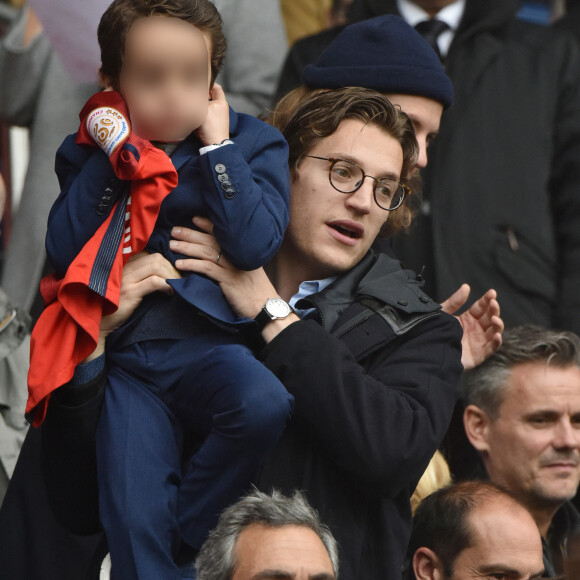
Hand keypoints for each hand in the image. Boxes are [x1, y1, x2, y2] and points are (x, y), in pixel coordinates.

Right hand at [85, 252, 179, 360]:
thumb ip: (137, 276)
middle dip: (171, 268)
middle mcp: (123, 268)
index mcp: (123, 265)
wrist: (98, 324)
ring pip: (156, 266)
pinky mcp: (130, 292)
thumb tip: (162, 272)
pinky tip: (169, 293)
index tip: (173, 273)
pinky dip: (167, 285)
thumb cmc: (114, 306)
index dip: (165, 262)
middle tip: (178, 281)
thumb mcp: (124, 286)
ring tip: (175, 286)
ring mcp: (126, 279)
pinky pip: (155, 282)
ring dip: (171, 276)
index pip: (149, 254)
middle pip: (156, 258)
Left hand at [171, 217, 298, 341]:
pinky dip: (192, 264)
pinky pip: (207, 269)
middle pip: (211, 240)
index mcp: (243, 251)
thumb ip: (237, 261)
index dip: (208, 225)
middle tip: (175, 230)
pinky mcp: (228, 280)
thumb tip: (219, 256)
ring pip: (206, 252)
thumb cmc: (257, 291)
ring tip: (172, 244)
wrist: (267, 306)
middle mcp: (238, 255)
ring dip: (187, 247)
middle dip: (191, 234)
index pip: (223, 233)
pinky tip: (180, 264)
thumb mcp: (249, 271)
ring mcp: (233, 267)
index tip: (194, 219)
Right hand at [196, 83, 229, 145]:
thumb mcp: (204, 109)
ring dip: (201, 105)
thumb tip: (194, 94)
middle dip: (202, 95)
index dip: (207, 83)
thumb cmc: (211, 127)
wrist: (215, 145)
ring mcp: (219, 117)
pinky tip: (195, 116)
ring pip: (207, 105)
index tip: (198, 83)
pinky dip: (201, 113)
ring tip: (193, 105)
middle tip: (193, 94)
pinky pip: (207, 114)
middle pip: (211, 96)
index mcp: (222, 102)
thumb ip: (200, 99)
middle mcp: (222, 108)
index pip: (216, 87)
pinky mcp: (215, 124)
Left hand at [441, 284, 503, 370]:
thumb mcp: (443, 314)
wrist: (428, 353)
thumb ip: (455, 302)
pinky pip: (491, 348)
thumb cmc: (434, 333)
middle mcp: (475, 329)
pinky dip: (496, 342)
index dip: (487, 300)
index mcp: (468, 319)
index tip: (492, 293)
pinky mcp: (478, 355)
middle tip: (493, 303)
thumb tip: (466, 286)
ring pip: (494, 331)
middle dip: (494, 310)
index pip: (481, 307)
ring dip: (498, 324)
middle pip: (489, 318)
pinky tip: (496, 335)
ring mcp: (478, 341)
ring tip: (495, 319)